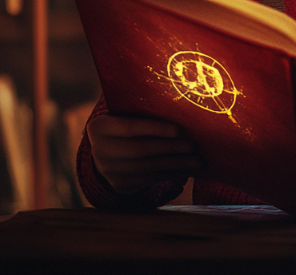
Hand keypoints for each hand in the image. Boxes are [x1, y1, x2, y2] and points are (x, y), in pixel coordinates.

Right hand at [86, 115, 202, 194]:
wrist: (108, 152)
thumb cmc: (126, 125)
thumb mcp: (125, 114)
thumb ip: (143, 112)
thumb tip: (180, 111)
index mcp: (99, 128)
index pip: (128, 127)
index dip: (154, 129)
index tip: (178, 129)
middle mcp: (100, 151)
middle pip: (140, 150)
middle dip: (169, 148)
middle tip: (192, 146)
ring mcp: (109, 172)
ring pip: (148, 168)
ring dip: (176, 165)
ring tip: (197, 161)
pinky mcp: (121, 185)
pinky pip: (151, 180)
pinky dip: (172, 174)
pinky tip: (187, 170)